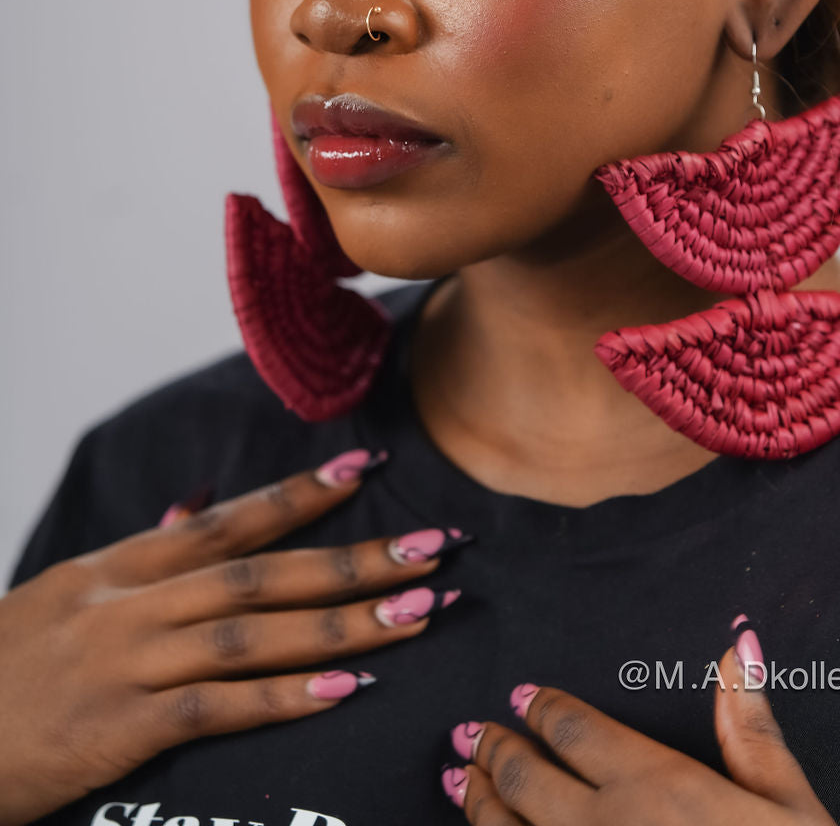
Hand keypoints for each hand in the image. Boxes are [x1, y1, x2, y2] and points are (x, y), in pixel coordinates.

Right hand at [0, 449, 466, 825]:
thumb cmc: (4, 666)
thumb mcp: (67, 594)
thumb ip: (143, 557)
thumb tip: (198, 511)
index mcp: (122, 566)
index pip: (232, 520)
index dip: (304, 495)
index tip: (369, 471)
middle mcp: (131, 602)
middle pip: (263, 571)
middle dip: (356, 557)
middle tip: (436, 545)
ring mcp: (125, 661)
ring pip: (254, 631)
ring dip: (344, 620)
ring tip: (418, 610)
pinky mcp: (117, 728)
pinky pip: (215, 705)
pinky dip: (283, 696)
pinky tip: (345, 689)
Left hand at [440, 629, 834, 823]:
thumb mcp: (790, 809)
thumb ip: (752, 732)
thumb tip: (737, 646)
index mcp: (658, 787)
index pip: (575, 730)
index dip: (544, 708)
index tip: (525, 696)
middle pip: (527, 777)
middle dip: (497, 749)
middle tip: (476, 733)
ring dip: (479, 804)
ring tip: (463, 781)